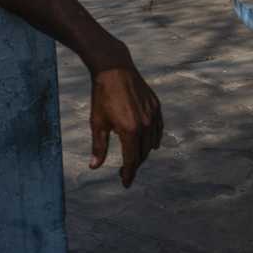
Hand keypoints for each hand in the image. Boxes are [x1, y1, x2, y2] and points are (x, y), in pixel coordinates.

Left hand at [89, 67, 162, 187]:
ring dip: (143, 153)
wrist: (114, 68)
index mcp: (130, 130)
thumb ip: (98, 146)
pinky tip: (148, 143)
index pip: (131, 161)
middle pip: (143, 154)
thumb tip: (95, 167)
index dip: (128, 175)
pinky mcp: (156, 106)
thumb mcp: (97, 122)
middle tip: (123, 171)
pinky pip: (158, 129)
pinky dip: (154, 139)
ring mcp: (153, 114)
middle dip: (134, 165)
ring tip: (133, 157)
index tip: (126, 184)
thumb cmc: (102, 95)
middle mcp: (145, 124)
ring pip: (152, 143)